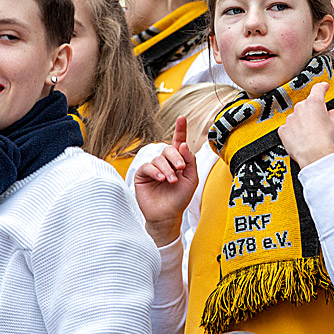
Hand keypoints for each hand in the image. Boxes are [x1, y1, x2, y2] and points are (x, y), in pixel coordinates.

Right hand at [134, 117, 197, 245]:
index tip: (182, 118)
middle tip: (181, 168)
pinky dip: (156, 171)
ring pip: (159, 158)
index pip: (179, 142)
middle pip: (169, 149)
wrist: (168, 216)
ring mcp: (153, 168)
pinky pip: (147, 166)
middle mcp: (165, 162)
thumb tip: (182, 144)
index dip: (180, 129)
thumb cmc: (180, 198)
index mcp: (178, 161)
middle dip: (176, 156)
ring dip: (167, 168)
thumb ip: (190, 161)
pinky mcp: (143, 175)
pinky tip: (161, 179)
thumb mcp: (191, 179)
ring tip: (171, 181)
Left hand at [278, 82, 333, 168]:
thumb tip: (332, 113)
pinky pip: (288, 127)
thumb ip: (332, 115)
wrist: (314, 155)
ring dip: (302, 122)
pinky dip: (293, 131)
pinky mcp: (283, 129)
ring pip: (297, 116)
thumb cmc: (325, 139)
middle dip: (312, 112)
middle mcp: (301, 107)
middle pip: (307, 105)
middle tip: (319, 122)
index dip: (322, 87)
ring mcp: (290, 118)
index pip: (318, 89)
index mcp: (314, 103)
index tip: (324, 87)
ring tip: (309, 134)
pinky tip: (300, 139)